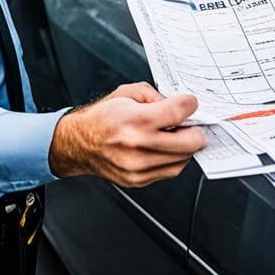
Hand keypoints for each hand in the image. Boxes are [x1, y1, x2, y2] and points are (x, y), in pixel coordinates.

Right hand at [48, 82, 206, 187]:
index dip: (190, 105)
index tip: (190, 103)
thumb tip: (180, 105)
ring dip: (185, 146)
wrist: (79, 143)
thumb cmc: (102, 117)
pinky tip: (165, 147)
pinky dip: (174, 158)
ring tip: (175, 135)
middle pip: (190, 142)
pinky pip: (171, 171)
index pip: (178, 113)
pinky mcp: (139, 180)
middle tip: (190, 122)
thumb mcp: (127, 93)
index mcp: (134, 120)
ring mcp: (139, 168)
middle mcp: (137, 146)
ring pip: (184, 159)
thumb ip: (156, 95)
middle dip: (195, 129)